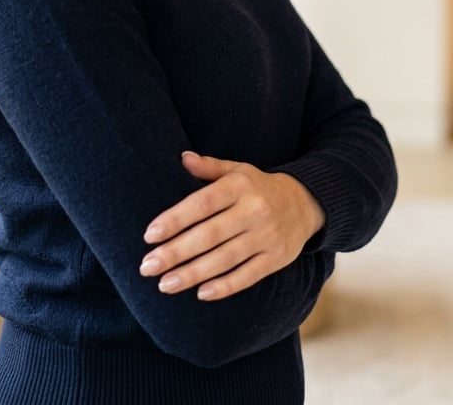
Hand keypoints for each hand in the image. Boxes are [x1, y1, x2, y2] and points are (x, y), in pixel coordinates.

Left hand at [139, 151, 324, 301]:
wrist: (305, 204)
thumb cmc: (257, 187)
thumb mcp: (236, 170)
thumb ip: (209, 167)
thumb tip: (182, 157)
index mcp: (239, 186)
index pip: (202, 203)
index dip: (175, 219)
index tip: (149, 235)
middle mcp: (253, 211)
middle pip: (209, 235)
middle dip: (176, 252)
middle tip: (147, 267)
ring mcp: (266, 237)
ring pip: (225, 259)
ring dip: (192, 274)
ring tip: (164, 284)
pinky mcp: (276, 259)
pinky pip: (247, 275)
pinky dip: (225, 286)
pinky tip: (201, 294)